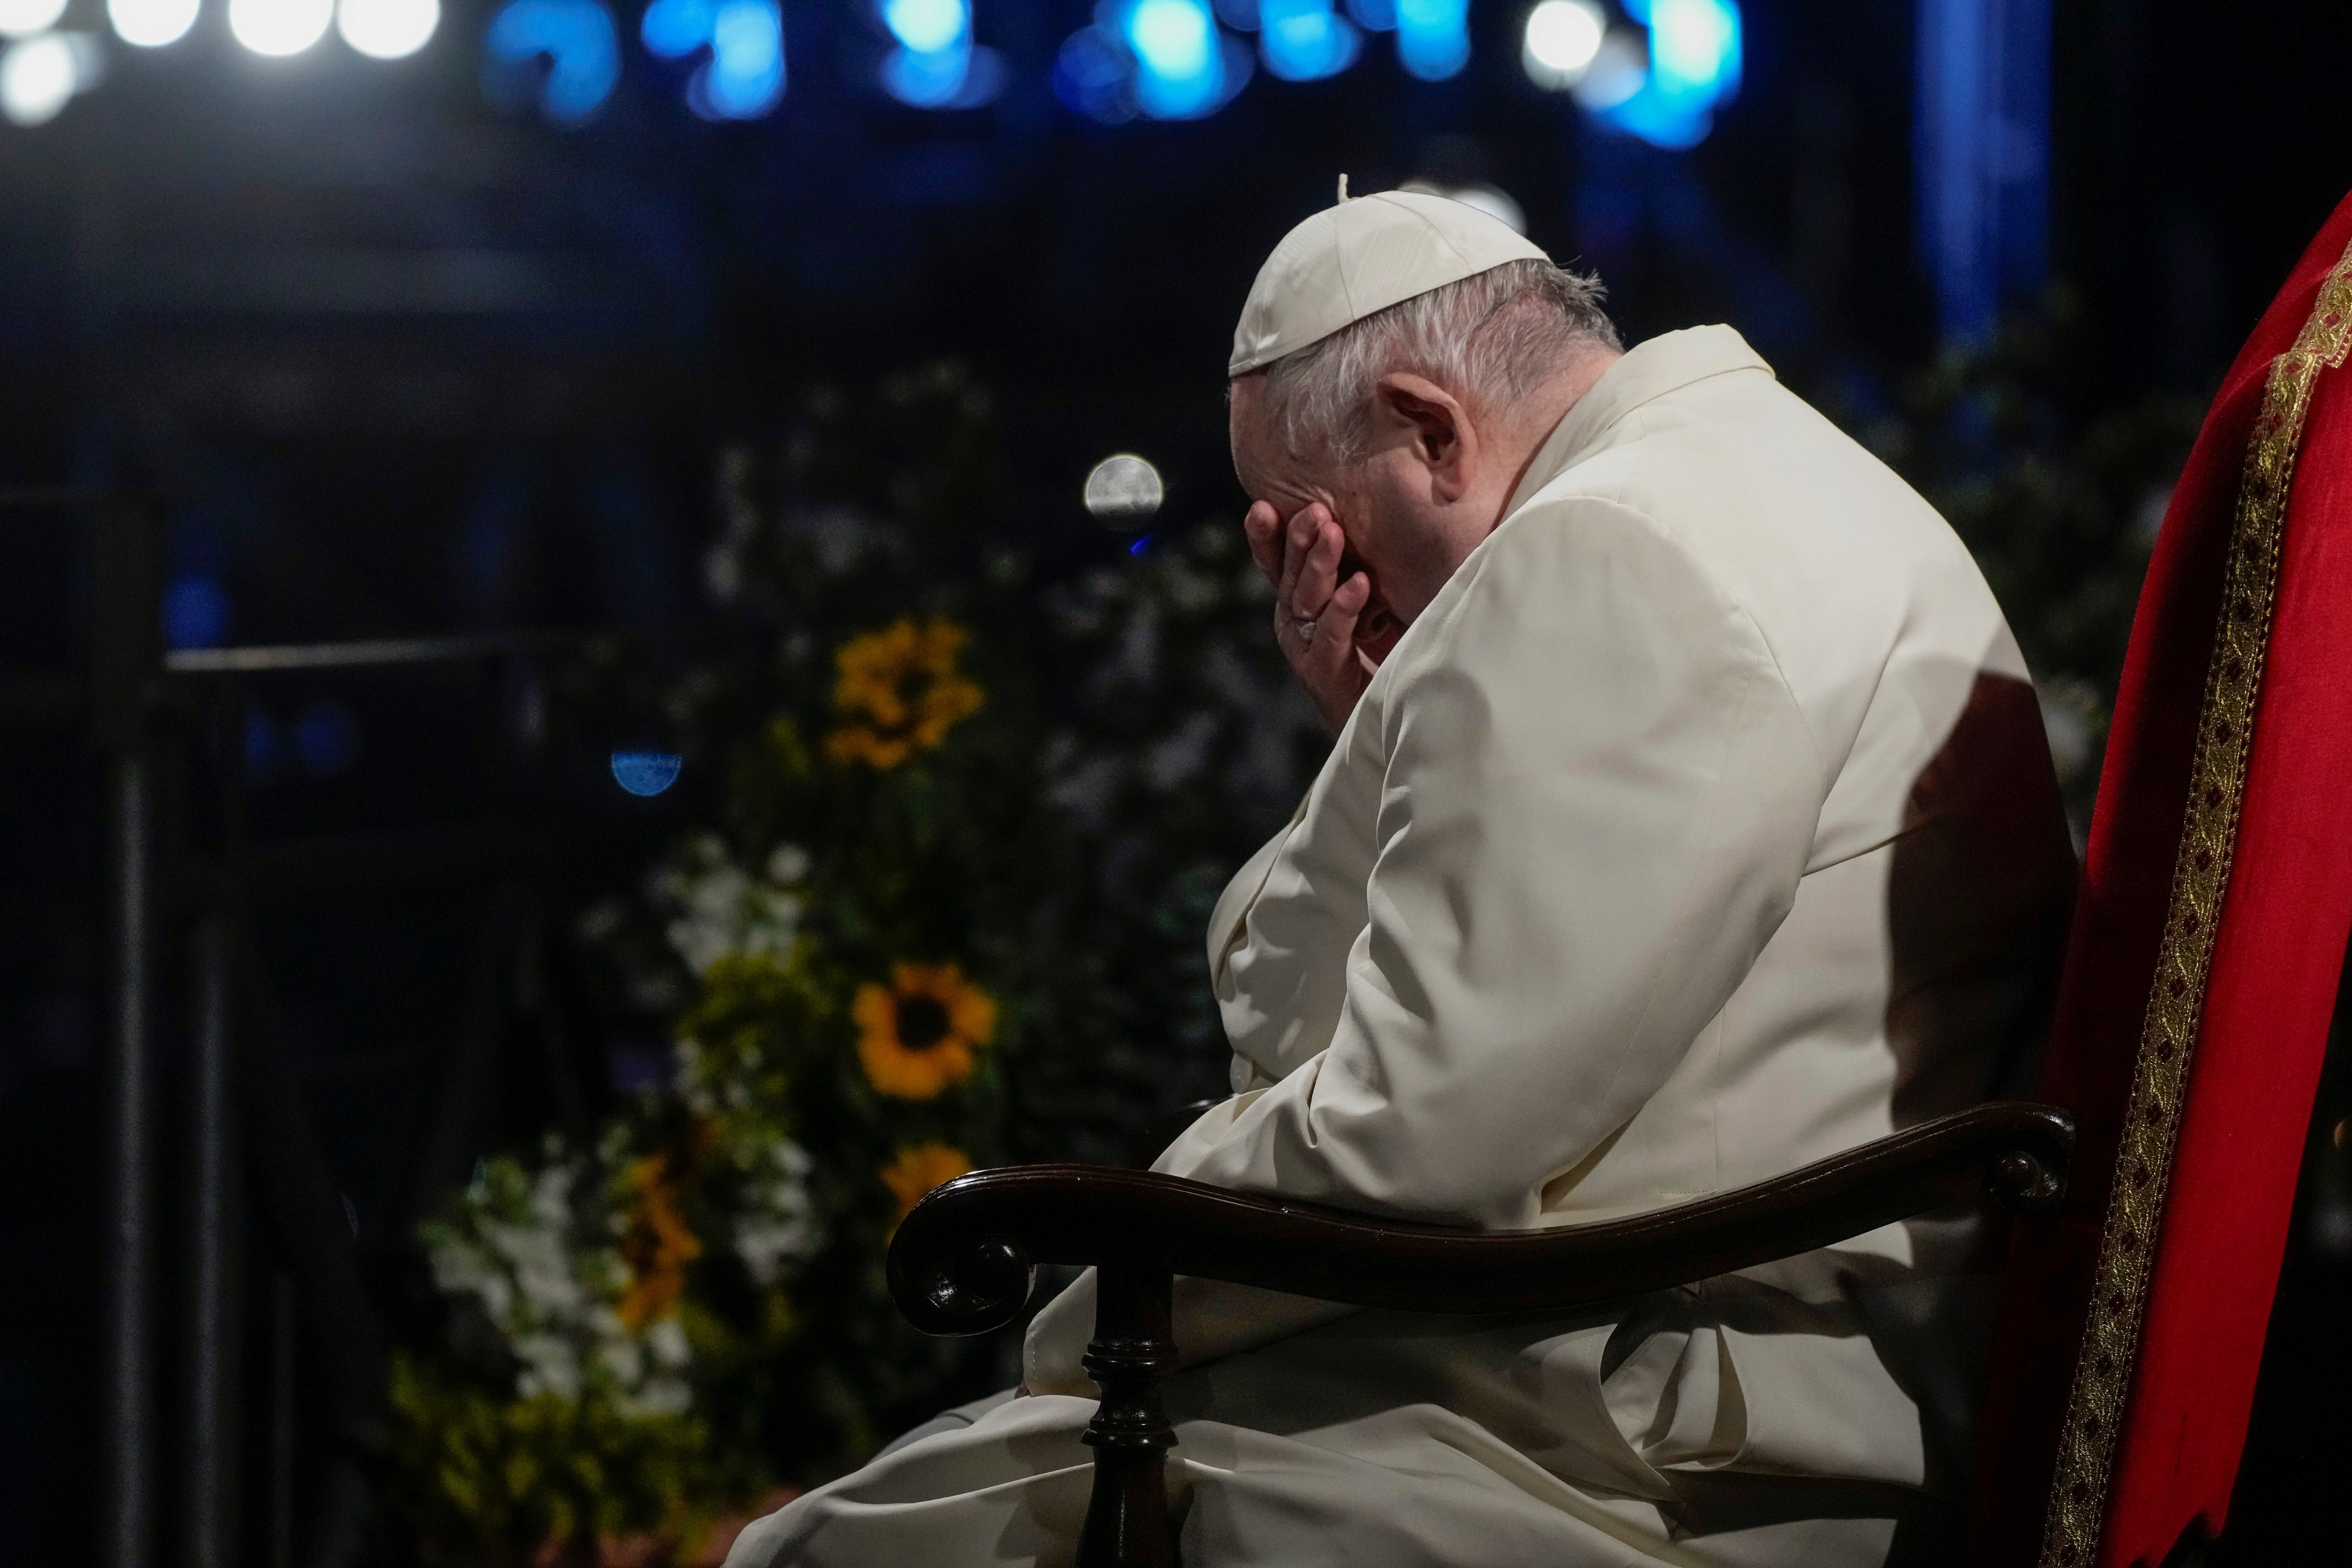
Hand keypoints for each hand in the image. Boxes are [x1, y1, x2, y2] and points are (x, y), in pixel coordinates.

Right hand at [1244, 500, 1389, 734]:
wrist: (1377, 719)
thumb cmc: (1375, 651)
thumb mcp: (1360, 601)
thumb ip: (1352, 565)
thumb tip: (1356, 519)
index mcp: (1294, 601)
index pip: (1272, 562)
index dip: (1265, 537)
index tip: (1263, 506)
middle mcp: (1292, 622)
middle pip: (1288, 574)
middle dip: (1297, 539)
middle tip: (1314, 511)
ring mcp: (1304, 649)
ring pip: (1305, 601)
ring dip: (1318, 565)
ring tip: (1333, 533)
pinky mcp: (1325, 673)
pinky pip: (1333, 635)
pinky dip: (1344, 608)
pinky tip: (1359, 584)